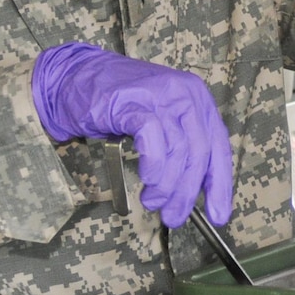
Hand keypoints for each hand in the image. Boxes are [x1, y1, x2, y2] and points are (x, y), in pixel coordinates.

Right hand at [31, 42, 232, 228]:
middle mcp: (186, 95)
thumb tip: (192, 191)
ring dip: (167, 185)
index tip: (219, 215)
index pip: (219, 147)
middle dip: (188, 191)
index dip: (220, 184)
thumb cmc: (118, 105)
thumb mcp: (160, 121)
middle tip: (174, 216)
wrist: (75, 78)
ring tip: (153, 201)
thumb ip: (179, 147)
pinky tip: (147, 179)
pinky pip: (153, 138)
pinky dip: (154, 164)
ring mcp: (161, 96)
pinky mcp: (133, 102)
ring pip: (179, 149)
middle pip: (199, 152)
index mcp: (198, 100)